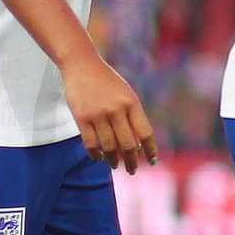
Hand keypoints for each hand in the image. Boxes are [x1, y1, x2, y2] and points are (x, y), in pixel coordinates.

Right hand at [61, 51, 158, 171]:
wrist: (82, 64)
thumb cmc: (106, 80)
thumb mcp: (126, 93)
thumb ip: (132, 114)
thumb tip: (138, 143)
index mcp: (132, 102)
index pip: (145, 132)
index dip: (150, 149)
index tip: (152, 160)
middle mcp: (117, 110)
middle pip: (128, 144)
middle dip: (132, 160)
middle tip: (133, 170)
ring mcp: (98, 114)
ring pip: (109, 146)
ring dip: (113, 160)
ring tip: (115, 165)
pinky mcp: (82, 118)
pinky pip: (90, 143)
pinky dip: (95, 154)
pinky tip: (99, 158)